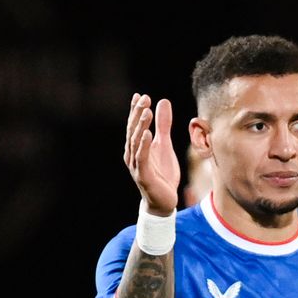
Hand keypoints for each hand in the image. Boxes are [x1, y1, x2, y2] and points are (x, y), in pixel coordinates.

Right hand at [124, 93, 180, 215]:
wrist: (164, 201)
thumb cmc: (162, 173)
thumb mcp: (165, 145)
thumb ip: (163, 125)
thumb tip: (162, 101)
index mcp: (136, 147)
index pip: (134, 125)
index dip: (135, 110)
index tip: (140, 95)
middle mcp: (132, 155)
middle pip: (133, 131)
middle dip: (137, 114)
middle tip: (144, 99)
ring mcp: (136, 166)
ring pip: (136, 142)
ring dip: (140, 126)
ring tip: (146, 111)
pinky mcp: (143, 176)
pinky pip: (142, 158)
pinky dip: (143, 145)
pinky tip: (147, 133)